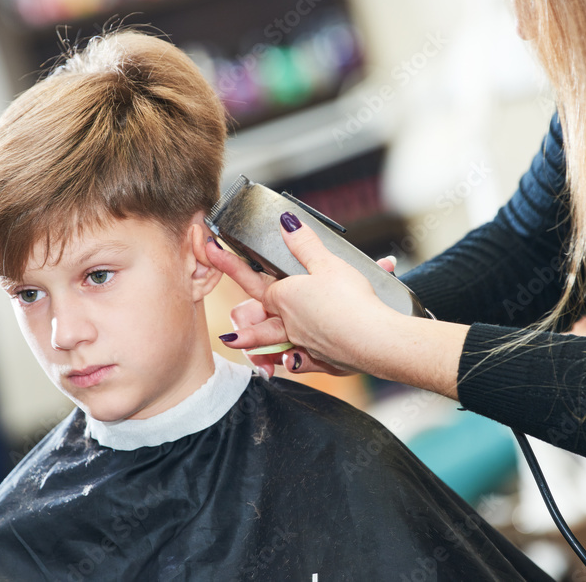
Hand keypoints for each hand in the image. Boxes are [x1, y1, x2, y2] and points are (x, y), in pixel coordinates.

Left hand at [222, 255, 396, 376]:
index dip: (231, 264)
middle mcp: (289, 323)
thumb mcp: (328, 263)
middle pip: (260, 318)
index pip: (252, 279)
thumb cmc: (350, 302)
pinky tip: (293, 360)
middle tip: (224, 328)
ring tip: (239, 345)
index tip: (211, 250)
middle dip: (242, 321)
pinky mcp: (323, 361)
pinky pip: (303, 361)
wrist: (374, 341)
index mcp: (284, 297)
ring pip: (276, 343)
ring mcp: (304, 345)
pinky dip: (297, 360)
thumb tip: (287, 224)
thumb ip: (305, 244)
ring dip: (258, 345)